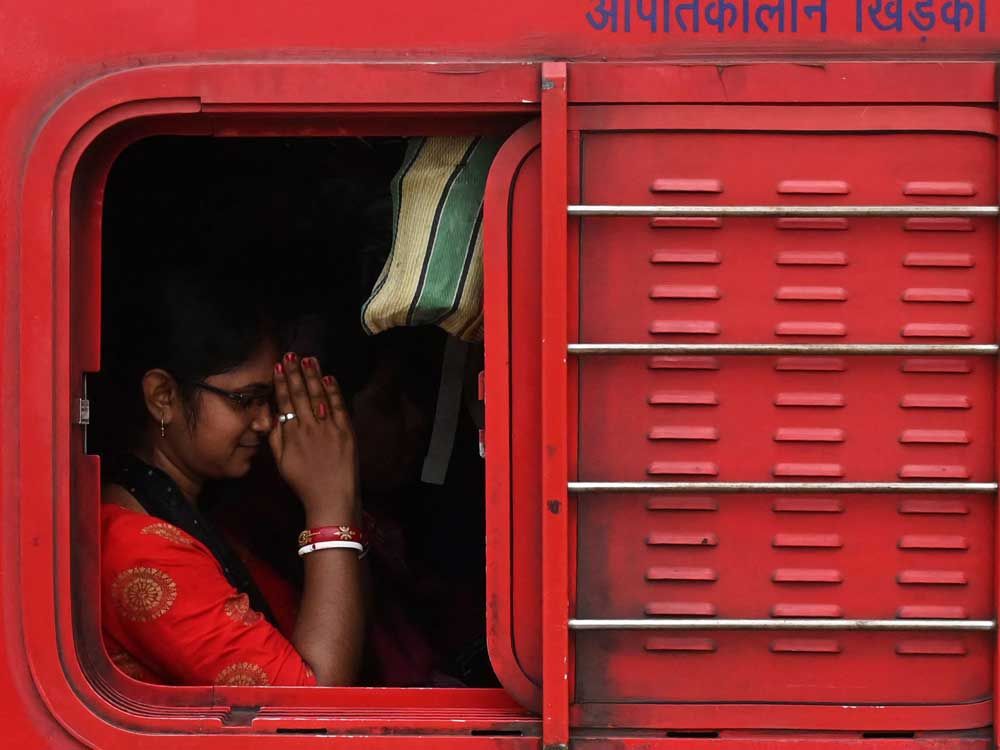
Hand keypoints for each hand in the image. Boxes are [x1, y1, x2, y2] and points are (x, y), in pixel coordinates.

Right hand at [270, 353, 358, 522]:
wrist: (330, 498)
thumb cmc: (303, 481)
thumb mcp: (281, 462)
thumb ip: (273, 437)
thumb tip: (269, 414)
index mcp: (290, 434)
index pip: (285, 402)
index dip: (282, 382)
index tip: (278, 365)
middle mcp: (308, 428)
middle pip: (300, 395)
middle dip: (296, 373)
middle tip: (292, 354)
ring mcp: (328, 428)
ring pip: (319, 396)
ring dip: (314, 376)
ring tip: (309, 359)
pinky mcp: (346, 432)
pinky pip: (339, 406)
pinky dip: (334, 391)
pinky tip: (329, 377)